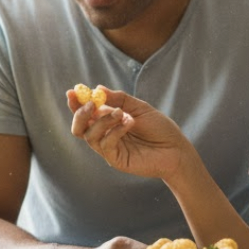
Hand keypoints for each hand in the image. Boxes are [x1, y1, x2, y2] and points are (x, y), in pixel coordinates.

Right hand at [67, 87, 193, 181]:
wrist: (176, 149)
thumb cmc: (159, 128)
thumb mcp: (139, 108)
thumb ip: (119, 99)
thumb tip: (98, 89)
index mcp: (108, 121)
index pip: (85, 113)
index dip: (76, 103)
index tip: (72, 91)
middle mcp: (105, 135)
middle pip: (79, 128)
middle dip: (80, 114)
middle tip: (90, 104)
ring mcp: (109, 148)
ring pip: (90, 135)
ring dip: (104, 120)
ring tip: (123, 114)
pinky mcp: (116, 159)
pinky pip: (105, 144)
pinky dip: (115, 131)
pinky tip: (130, 123)